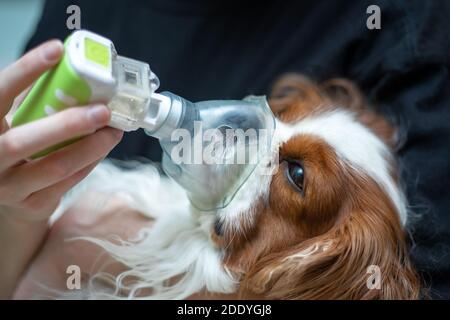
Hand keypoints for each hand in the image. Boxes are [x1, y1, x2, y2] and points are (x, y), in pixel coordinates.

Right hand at [0, 39, 122, 297]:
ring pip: (55, 166)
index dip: (25, 70)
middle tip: (104, 110)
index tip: (57, 50)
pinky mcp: (33, 205)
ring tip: (114, 131)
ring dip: (91, 147)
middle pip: (24, 140)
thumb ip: (33, 102)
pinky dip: (90, 162)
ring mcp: (9, 187)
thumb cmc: (15, 149)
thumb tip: (73, 70)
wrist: (8, 200)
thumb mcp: (14, 122)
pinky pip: (69, 182)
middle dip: (68, 124)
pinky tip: (104, 147)